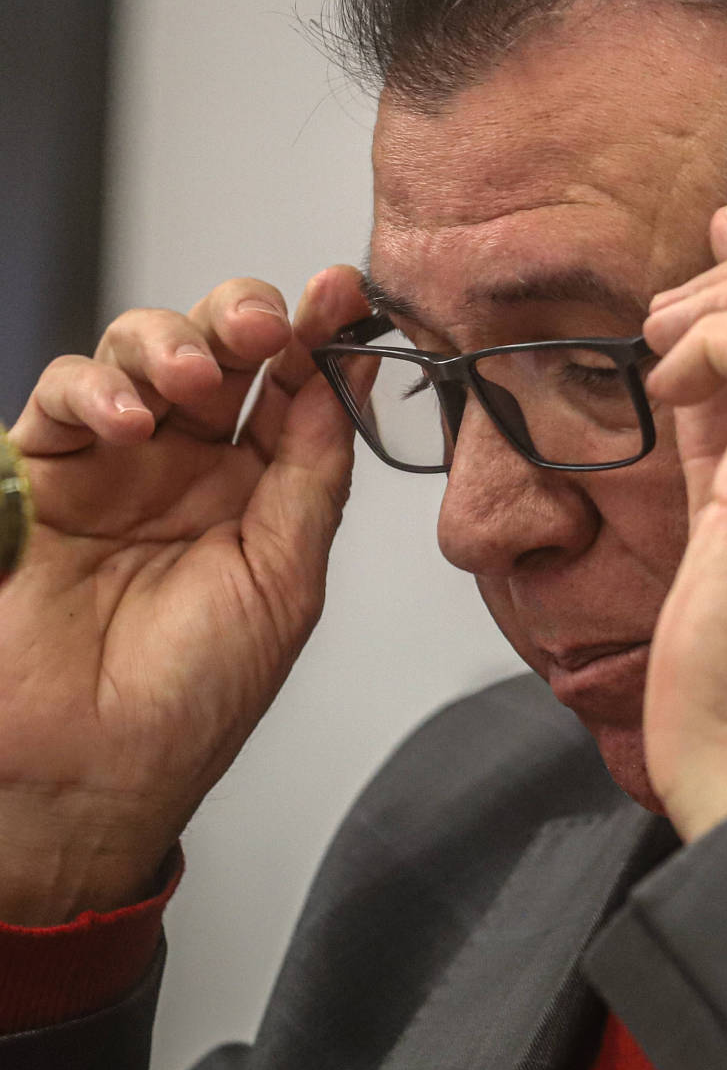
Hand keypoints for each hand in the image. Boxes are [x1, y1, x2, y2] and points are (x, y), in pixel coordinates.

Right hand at [0, 268, 365, 922]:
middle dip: (246, 316)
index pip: (294, 384)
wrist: (90, 775)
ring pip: (142, 350)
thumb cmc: (191, 698)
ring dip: (175, 341)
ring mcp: (114, 463)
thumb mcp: (283, 582)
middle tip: (267, 330)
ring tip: (198, 380)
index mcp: (260, 487)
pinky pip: (64, 397)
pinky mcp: (38, 476)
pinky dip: (98, 389)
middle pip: (219, 344)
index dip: (319, 333)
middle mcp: (189, 463)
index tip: (344, 294)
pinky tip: (132, 423)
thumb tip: (341, 381)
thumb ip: (309, 479)